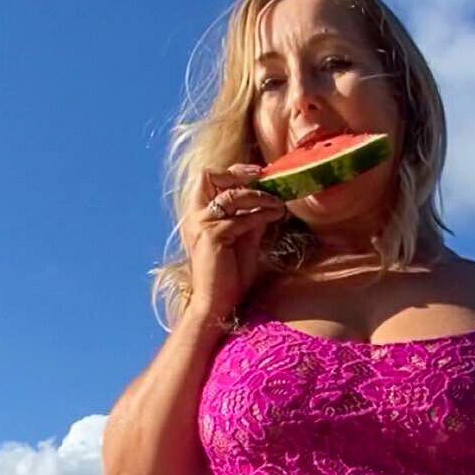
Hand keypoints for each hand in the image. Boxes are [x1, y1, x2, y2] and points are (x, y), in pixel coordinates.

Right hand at [181, 164, 285, 319]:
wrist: (218, 303)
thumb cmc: (230, 275)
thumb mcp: (244, 239)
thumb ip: (251, 218)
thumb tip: (269, 200)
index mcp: (199, 214)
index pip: (209, 178)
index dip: (233, 171)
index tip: (258, 173)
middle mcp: (196, 215)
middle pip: (207, 175)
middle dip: (237, 172)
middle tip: (263, 176)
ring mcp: (201, 224)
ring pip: (233, 195)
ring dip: (260, 196)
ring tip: (278, 203)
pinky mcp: (212, 236)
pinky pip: (242, 217)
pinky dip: (262, 214)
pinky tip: (276, 216)